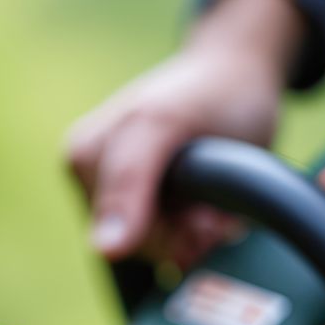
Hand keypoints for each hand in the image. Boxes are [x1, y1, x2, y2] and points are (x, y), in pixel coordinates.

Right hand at [65, 0, 304, 264]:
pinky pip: (175, 245)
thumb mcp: (165, 122)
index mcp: (82, 160)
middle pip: (141, 247)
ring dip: (200, 233)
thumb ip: (129, 180)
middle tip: (216, 206)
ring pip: (162, 249)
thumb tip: (105, 249)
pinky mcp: (149, 205)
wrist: (241, 74)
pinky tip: (213, 207)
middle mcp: (94, 181)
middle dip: (187, 233)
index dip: (172, 234)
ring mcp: (123, 195)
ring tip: (217, 201)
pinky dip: (202, 233)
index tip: (205, 212)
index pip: (121, 240)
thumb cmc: (210, 90)